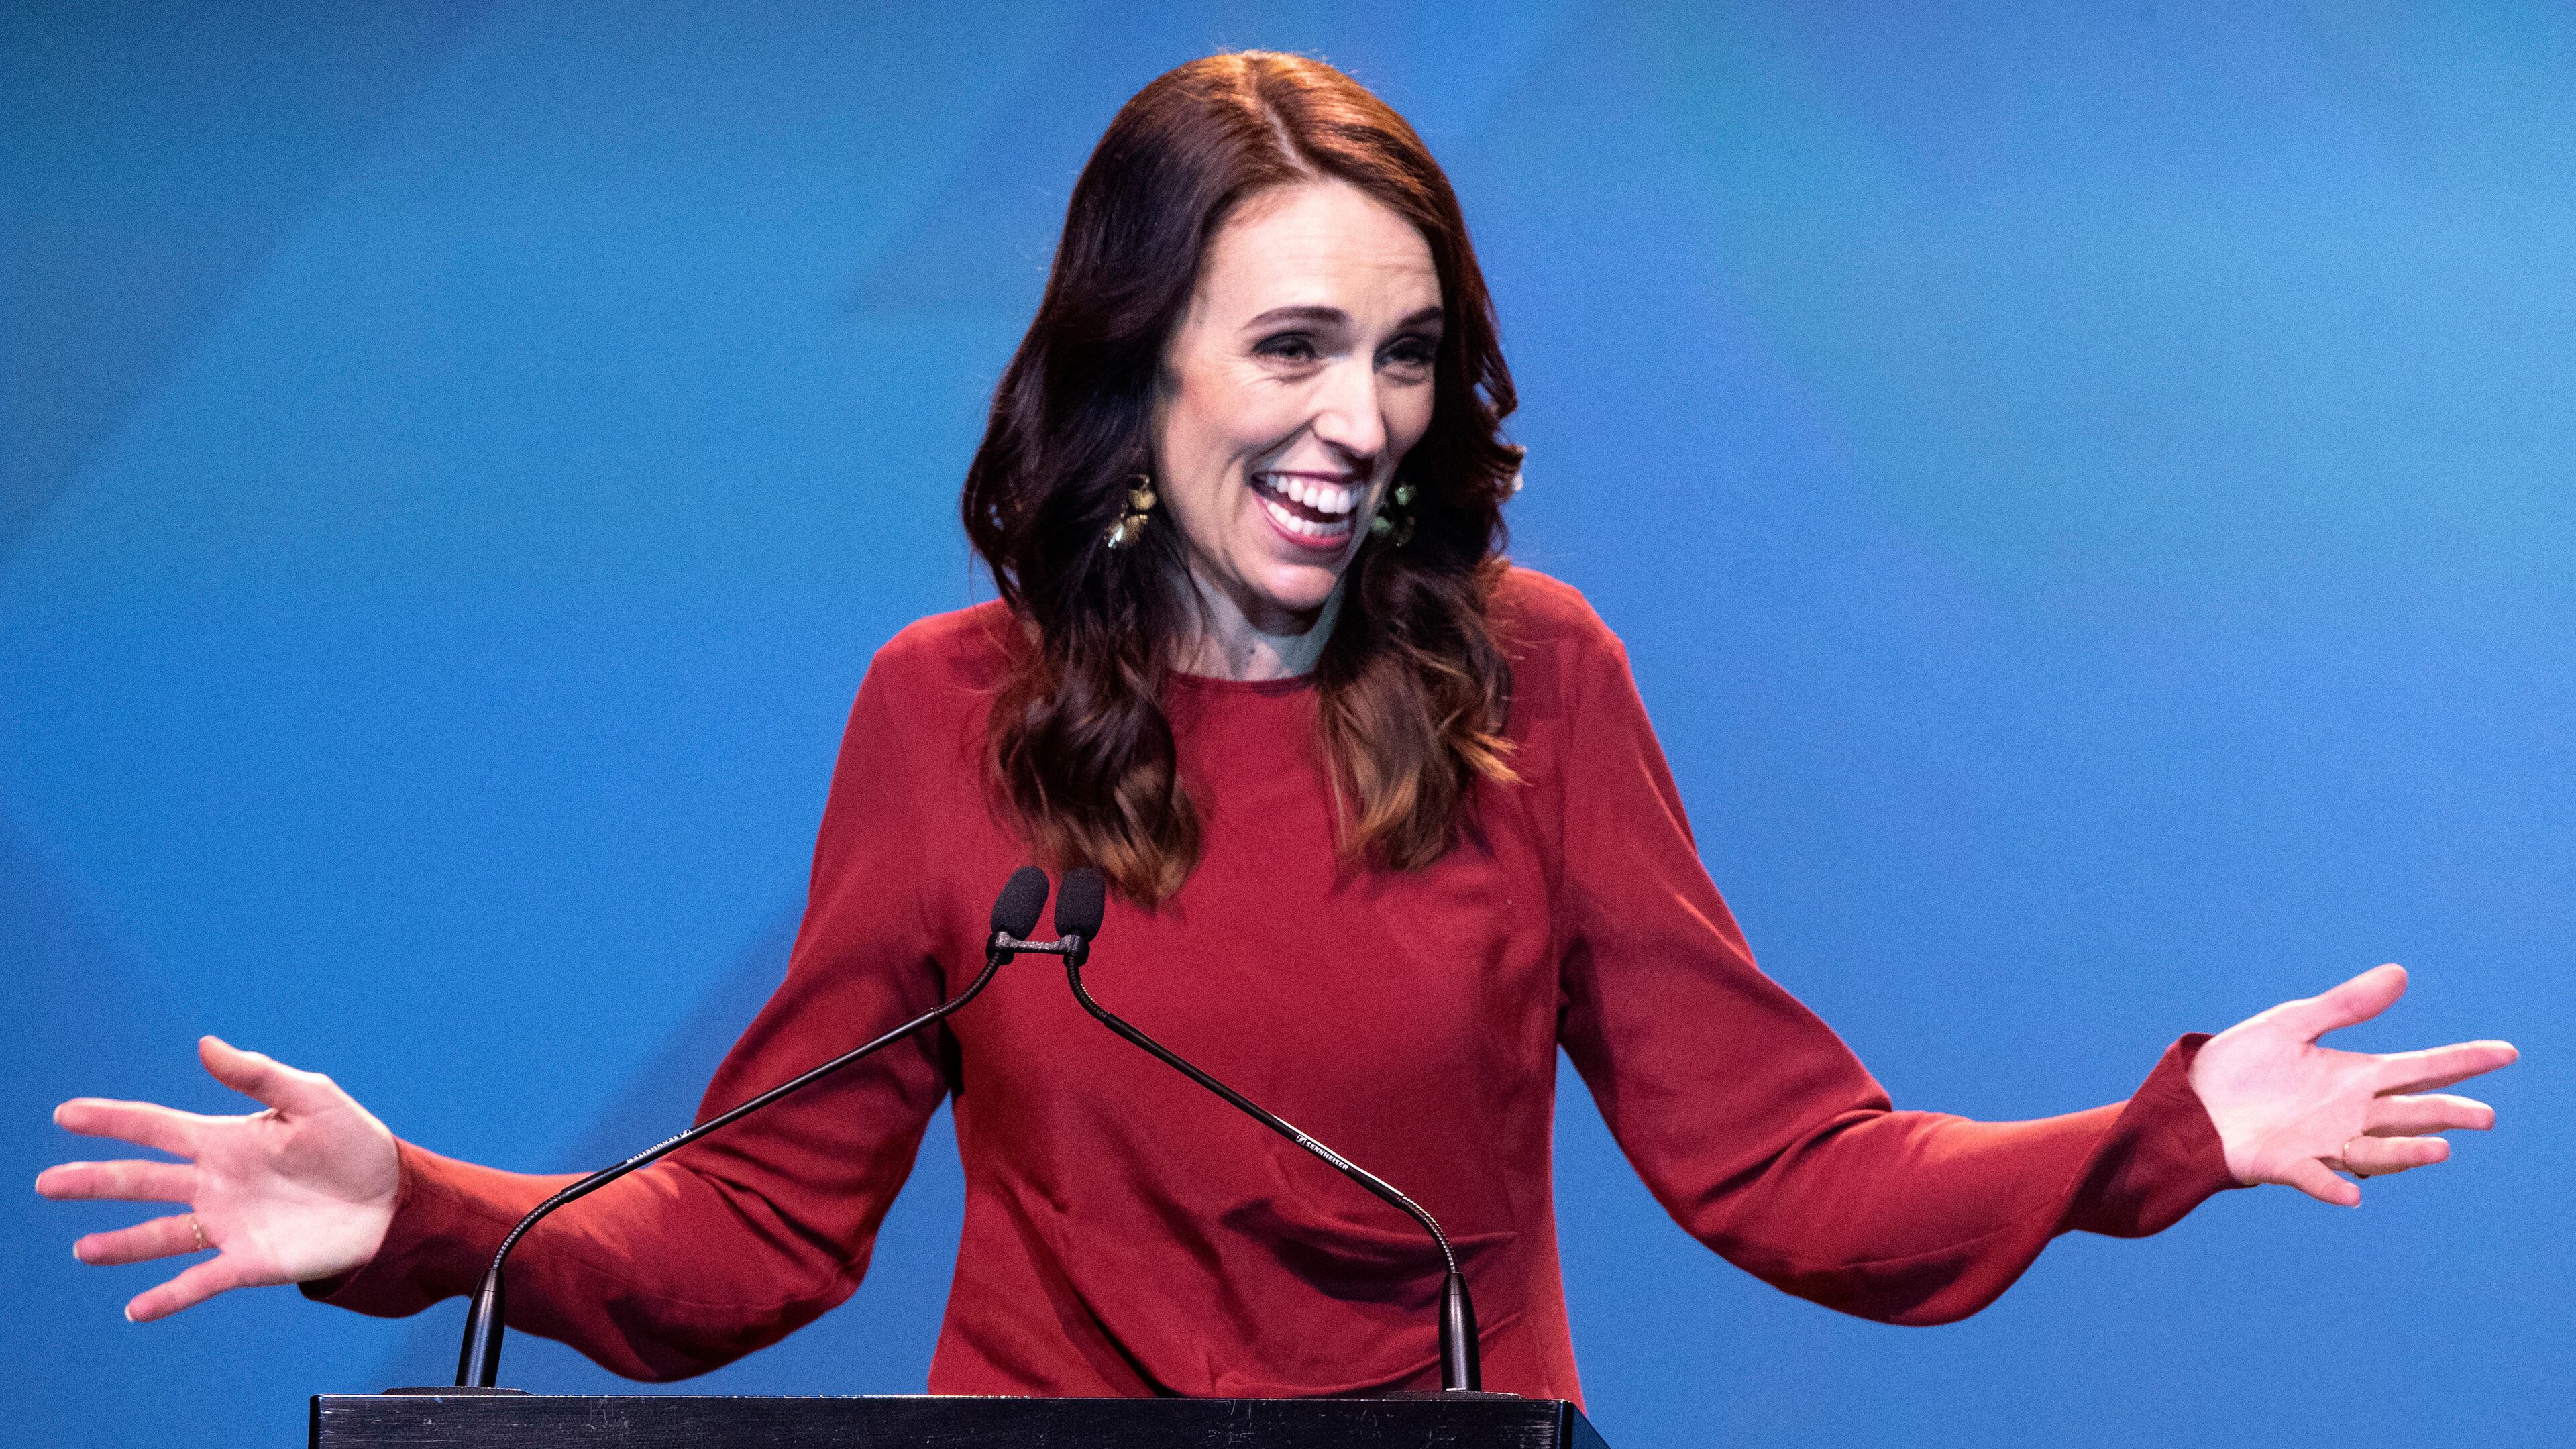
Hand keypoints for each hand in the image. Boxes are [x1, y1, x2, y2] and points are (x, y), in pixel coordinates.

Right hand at [36, 1036, 400, 1320]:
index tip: (65, 1115)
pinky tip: (136, 1307)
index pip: (156, 1127)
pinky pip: (200, 1280)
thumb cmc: (355, 1144)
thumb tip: (205, 1044)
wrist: (393, 1200)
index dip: (112, 1120)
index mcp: (226, 1140)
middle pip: (142, 1181)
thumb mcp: (313, 1099)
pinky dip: (168, 1295)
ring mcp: (229, 1224)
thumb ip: (258, 1075)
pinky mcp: (251, 1262)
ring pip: (160, 1234)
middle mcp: (216, 1183)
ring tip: (83, 1249)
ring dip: (121, 1243)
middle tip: (47, 1183)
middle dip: (94, 1180)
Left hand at [2188, 964, 2515, 1205]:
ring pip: (2376, 1152)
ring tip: (2440, 1149)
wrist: (2189, 1101)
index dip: (2463, 1061)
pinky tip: (2350, 1194)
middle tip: (2485, 1116)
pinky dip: (2332, 1187)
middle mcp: (2349, 1115)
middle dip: (2447, 1115)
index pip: (2420, 1068)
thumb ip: (2345, 1006)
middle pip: (2411, 1115)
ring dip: (2407, 1154)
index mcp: (2355, 1077)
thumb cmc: (2241, 1066)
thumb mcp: (2291, 1025)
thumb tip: (2400, 973)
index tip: (2506, 1053)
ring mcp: (2322, 1143)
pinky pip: (2315, 1179)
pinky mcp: (2286, 1165)